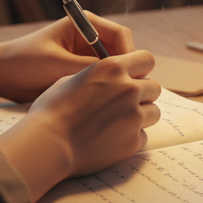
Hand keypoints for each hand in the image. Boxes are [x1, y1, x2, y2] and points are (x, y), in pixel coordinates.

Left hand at [0, 9, 133, 102]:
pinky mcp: (80, 71)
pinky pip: (101, 80)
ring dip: (114, 82)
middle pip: (121, 52)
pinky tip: (102, 105)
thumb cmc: (25, 61)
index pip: (121, 35)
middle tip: (124, 92)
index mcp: (85, 24)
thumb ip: (87, 67)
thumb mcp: (58, 64)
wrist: (1, 75)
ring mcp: (86, 55)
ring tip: (113, 100)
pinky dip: (104, 90)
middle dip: (124, 70)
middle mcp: (89, 37)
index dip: (129, 55)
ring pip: (113, 69)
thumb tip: (116, 75)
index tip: (126, 75)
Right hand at [0, 50, 160, 201]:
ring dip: (141, 115)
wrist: (47, 144)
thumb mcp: (71, 79)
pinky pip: (143, 135)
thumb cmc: (52, 109)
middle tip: (124, 102)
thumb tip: (109, 78)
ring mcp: (134, 116)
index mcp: (113, 68)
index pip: (146, 59)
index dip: (141, 68)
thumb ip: (98, 76)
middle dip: (143, 93)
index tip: (134, 76)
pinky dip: (131, 136)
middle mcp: (128, 89)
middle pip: (154, 87)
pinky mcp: (133, 141)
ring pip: (153, 112)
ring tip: (119, 121)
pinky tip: (112, 138)